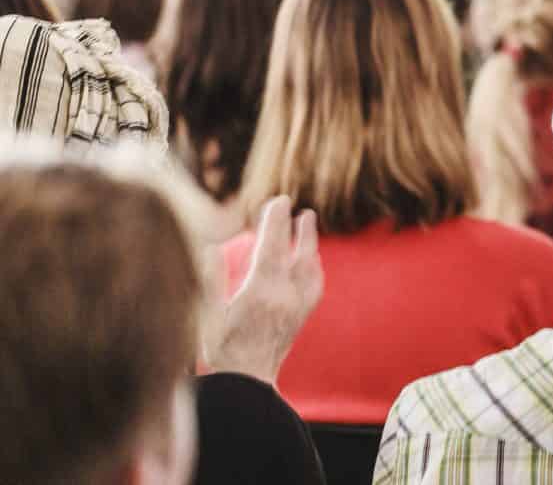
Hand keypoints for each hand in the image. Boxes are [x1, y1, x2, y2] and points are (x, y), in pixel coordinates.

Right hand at [203, 196, 323, 384]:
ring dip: (309, 244)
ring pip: (310, 268)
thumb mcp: (206, 314)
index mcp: (260, 292)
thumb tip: (210, 247)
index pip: (272, 246)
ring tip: (308, 224)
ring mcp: (296, 308)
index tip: (280, 200)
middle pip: (297, 253)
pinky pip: (315, 286)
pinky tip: (312, 260)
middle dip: (299, 228)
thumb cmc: (219, 348)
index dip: (277, 221)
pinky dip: (314, 268)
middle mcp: (285, 297)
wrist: (245, 384)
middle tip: (299, 209)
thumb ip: (209, 279)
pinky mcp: (301, 318)